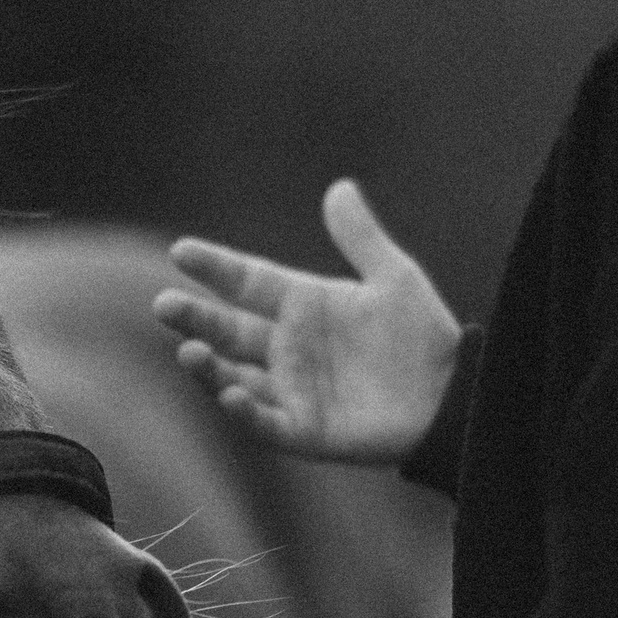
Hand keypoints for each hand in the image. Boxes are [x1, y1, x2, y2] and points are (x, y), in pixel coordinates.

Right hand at [152, 179, 459, 465]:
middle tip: (163, 303)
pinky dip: (244, 410)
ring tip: (188, 349)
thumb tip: (339, 187)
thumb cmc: (423, 336)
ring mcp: (293, 389)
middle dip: (195, 317)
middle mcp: (289, 346)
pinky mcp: (306, 429)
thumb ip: (361, 237)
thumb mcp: (394, 278)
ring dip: (208, 365)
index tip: (181, 251)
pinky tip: (230, 392)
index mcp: (303, 304)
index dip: (216, 267)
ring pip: (235, 375)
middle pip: (229, 329)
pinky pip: (266, 422)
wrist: (455, 395)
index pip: (248, 281)